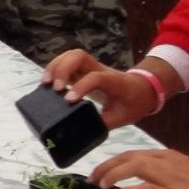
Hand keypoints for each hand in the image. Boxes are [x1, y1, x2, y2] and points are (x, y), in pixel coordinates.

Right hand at [40, 49, 159, 129]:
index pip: (95, 77)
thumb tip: (81, 133)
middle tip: (54, 88)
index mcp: (114, 82)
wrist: (143, 89)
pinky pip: (67, 61)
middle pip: (79, 56)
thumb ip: (102, 124)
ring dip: (55, 66)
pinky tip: (48, 81)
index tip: (68, 101)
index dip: (80, 86)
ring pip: (71, 55)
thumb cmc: (133, 103)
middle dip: (63, 69)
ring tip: (46, 83)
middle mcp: (101, 70)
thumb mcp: (121, 118)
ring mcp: (92, 67)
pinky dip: (55, 67)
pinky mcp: (84, 69)